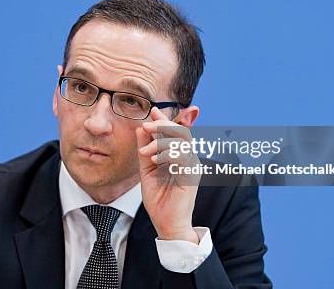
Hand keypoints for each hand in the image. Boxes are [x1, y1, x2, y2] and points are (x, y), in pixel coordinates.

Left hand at [136, 107, 201, 243]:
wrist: (167, 224)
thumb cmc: (159, 199)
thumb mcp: (147, 170)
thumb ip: (145, 150)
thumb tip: (141, 129)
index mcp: (179, 156)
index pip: (176, 132)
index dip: (165, 119)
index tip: (152, 111)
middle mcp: (188, 158)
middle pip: (181, 131)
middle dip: (163, 124)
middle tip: (146, 126)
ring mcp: (192, 166)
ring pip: (181, 141)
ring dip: (161, 141)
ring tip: (146, 151)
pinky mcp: (191, 176)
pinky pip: (181, 156)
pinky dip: (166, 154)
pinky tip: (154, 160)